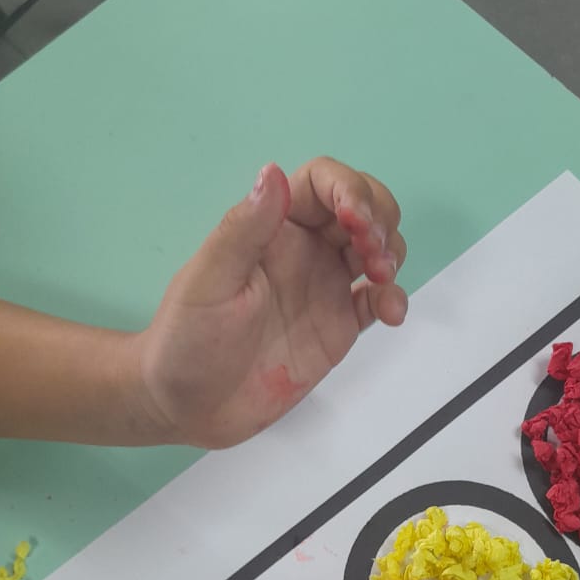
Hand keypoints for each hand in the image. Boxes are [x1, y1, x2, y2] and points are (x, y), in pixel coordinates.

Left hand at [133, 158, 408, 447]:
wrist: (188, 406)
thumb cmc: (186, 340)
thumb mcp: (209, 281)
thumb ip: (245, 229)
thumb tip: (273, 173)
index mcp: (271, 229)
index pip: (321, 183)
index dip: (348, 189)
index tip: (354, 221)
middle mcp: (303, 250)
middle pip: (360, 207)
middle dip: (380, 218)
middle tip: (374, 252)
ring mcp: (324, 287)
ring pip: (376, 250)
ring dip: (392, 252)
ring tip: (381, 279)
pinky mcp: (338, 327)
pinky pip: (377, 301)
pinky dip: (393, 298)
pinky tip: (391, 311)